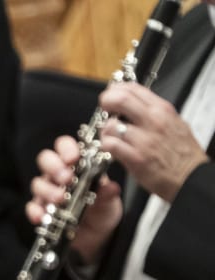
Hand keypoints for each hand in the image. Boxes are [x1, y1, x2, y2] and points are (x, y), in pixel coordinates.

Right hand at [26, 135, 122, 264]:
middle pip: (46, 160)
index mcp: (77, 165)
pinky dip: (36, 211)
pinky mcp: (42, 209)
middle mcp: (59, 175)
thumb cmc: (102, 211)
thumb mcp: (110, 202)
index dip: (66, 149)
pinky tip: (42, 217)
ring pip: (38, 183)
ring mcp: (48, 192)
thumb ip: (108, 193)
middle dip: (54, 167)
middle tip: (66, 178)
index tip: (73, 158)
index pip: (65, 147)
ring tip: (60, 199)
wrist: (96, 235)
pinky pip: (32, 207)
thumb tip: (110, 187)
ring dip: (48, 190)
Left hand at [100, 82, 209, 202]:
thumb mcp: (173, 122)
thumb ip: (153, 112)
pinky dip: (105, 145)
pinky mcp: (136, 158)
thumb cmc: (182, 153)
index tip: (110, 94)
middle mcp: (153, 121)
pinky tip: (110, 148)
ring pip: (111, 125)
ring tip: (109, 135)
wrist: (190, 176)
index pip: (133, 88)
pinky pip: (110, 145)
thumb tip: (134, 104)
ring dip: (105, 130)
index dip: (116, 89)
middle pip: (120, 99)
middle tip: (103, 109)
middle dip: (106, 102)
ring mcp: (144, 139)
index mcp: (162, 110)